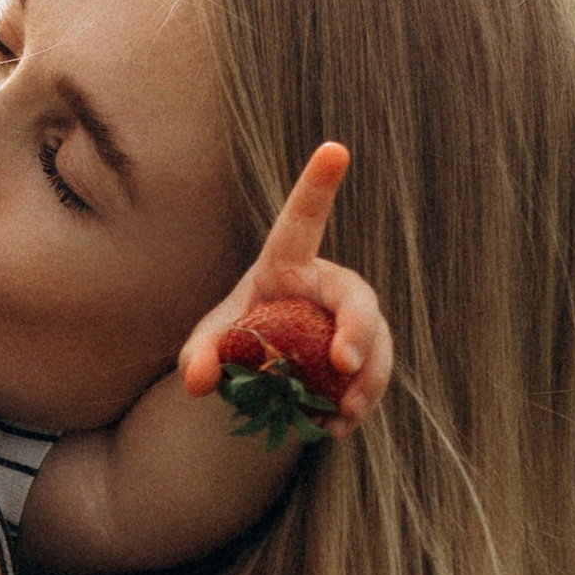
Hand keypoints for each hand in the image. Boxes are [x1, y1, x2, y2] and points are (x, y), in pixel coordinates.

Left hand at [175, 141, 392, 427]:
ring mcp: (351, 322)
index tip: (334, 148)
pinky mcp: (365, 356)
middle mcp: (326, 286)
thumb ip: (200, 357)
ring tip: (345, 413)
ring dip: (368, 378)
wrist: (258, 374)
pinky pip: (375, 375)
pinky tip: (338, 426)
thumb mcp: (208, 347)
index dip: (317, 185)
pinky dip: (361, 403)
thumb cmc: (233, 341)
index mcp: (286, 264)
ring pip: (377, 341)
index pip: (302, 220)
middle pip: (355, 297)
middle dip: (358, 329)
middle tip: (343, 365)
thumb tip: (197, 381)